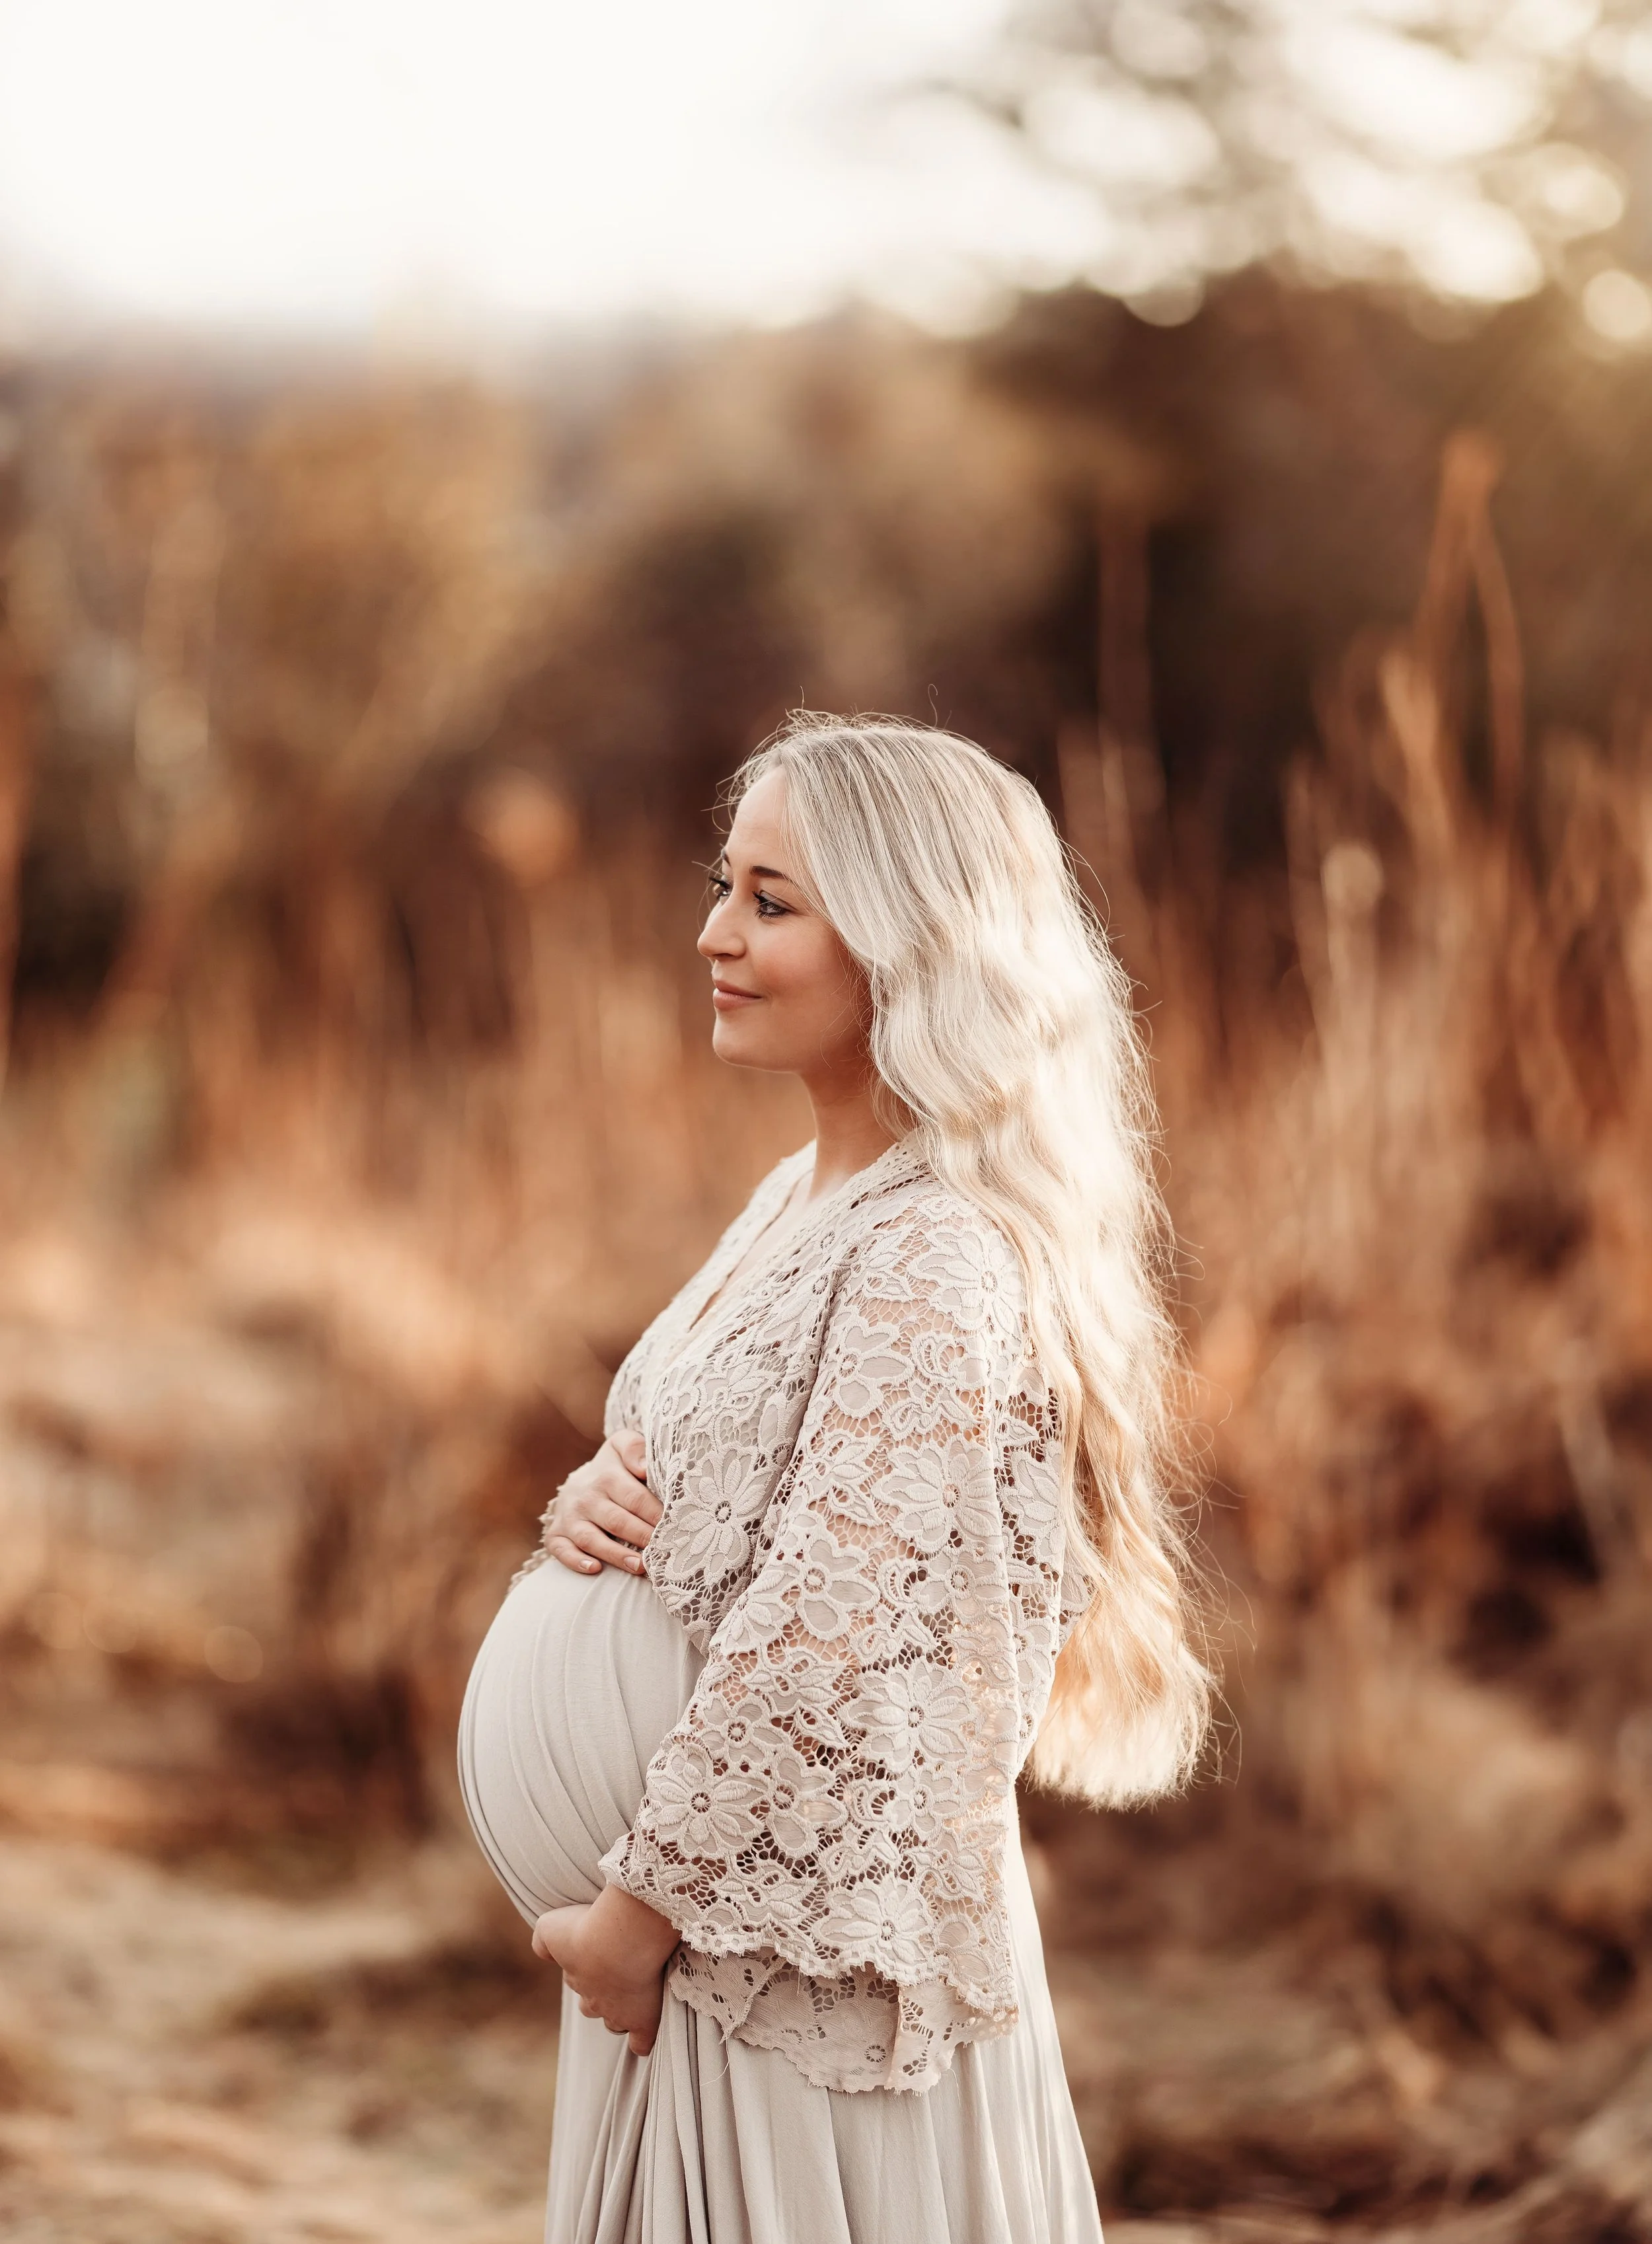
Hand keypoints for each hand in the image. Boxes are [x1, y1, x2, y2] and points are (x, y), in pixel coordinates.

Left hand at [532, 1885, 680, 2055]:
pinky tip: (649, 2030)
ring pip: (615, 2022)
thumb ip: (542, 1939)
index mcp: (575, 1977)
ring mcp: (619, 2013)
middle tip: (619, 1972)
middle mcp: (594, 2000)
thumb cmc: (588, 1928)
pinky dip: (644, 2039)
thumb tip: (543, 1953)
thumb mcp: (551, 1927)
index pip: (575, 1977)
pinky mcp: (643, 2021)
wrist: (623, 1939)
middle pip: (592, 2005)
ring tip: (637, 1996)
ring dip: (622, 2013)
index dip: (587, 1966)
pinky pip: (641, 2042)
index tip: (599, 1951)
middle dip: (601, 1995)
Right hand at [541, 1430, 661, 1575]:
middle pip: (617, 1521)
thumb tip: (644, 1467)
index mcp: (606, 1475)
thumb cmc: (613, 1468)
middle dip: (642, 1538)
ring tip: (641, 1567)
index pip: (635, 1498)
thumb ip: (635, 1448)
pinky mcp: (556, 1534)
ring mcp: (569, 1517)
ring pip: (591, 1539)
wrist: (579, 1480)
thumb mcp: (623, 1446)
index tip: (676, 1528)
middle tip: (664, 1552)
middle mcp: (585, 1497)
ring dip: (616, 1555)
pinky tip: (594, 1569)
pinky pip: (561, 1550)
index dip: (655, 1515)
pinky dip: (575, 1561)